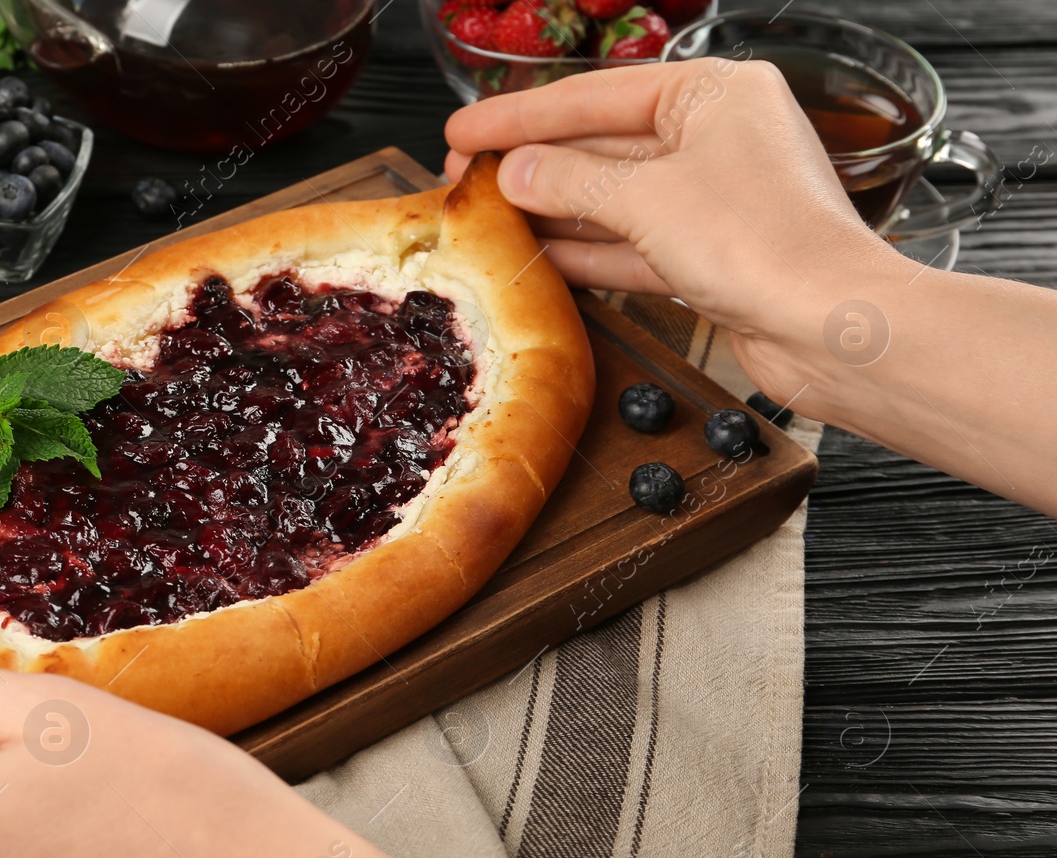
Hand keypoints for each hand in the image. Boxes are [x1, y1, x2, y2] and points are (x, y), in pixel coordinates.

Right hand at [444, 58, 908, 408]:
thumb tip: (516, 172)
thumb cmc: (761, 244)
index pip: (595, 96)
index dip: (520, 116)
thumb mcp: (646, 198)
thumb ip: (570, 180)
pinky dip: (588, 250)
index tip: (464, 132)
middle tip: (466, 176)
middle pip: (604, 144)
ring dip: (552, 210)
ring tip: (489, 218)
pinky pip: (634, 242)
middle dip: (534, 164)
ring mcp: (717, 198)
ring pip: (615, 197)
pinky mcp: (714, 254)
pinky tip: (537, 257)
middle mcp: (719, 137)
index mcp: (715, 93)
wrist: (830, 327)